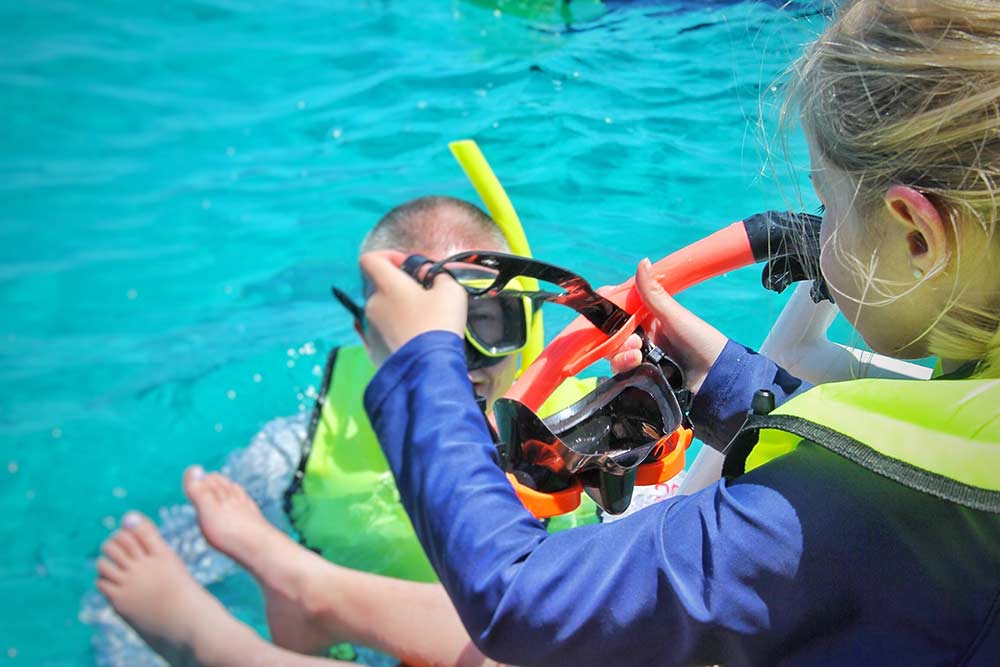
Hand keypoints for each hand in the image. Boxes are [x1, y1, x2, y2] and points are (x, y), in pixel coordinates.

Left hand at [359, 251, 467, 366]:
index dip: (388, 256)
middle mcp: (372, 303)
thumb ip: (438, 275)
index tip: (408, 266)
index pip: (370, 259)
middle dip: (398, 286)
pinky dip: (393, 328)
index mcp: (386, 285)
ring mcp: (369, 327)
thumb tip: (426, 275)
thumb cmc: (440, 324)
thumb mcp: (451, 290)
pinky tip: (412, 337)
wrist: (430, 367)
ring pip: (380, 308)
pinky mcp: (372, 348)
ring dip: (397, 308)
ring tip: (421, 319)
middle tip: (423, 295)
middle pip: (378, 285)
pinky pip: (380, 330)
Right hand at [609, 258, 727, 394]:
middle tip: (633, 339)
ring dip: (620, 353)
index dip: (608, 306)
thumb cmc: (700, 340)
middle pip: (610, 334)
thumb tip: (643, 262)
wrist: (714, 375)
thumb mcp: (674, 315)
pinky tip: (636, 363)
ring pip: (613, 354)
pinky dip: (624, 366)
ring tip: (637, 353)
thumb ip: (653, 293)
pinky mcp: (639, 377)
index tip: (605, 302)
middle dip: (613, 335)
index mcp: (647, 318)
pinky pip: (620, 372)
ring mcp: (639, 358)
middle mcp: (640, 337)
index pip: (617, 309)